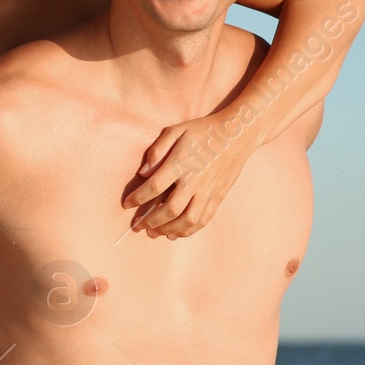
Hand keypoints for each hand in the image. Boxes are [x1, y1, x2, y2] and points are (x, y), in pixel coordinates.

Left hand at [122, 113, 256, 238]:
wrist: (237, 135)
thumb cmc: (203, 131)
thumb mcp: (176, 131)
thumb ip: (158, 150)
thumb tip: (144, 173)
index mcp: (181, 163)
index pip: (155, 186)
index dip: (138, 198)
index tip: (127, 204)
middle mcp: (195, 181)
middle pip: (171, 209)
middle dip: (151, 221)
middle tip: (138, 225)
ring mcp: (208, 191)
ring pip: (188, 220)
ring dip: (168, 230)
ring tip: (153, 233)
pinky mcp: (218, 197)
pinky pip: (203, 220)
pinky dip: (188, 230)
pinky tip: (175, 233)